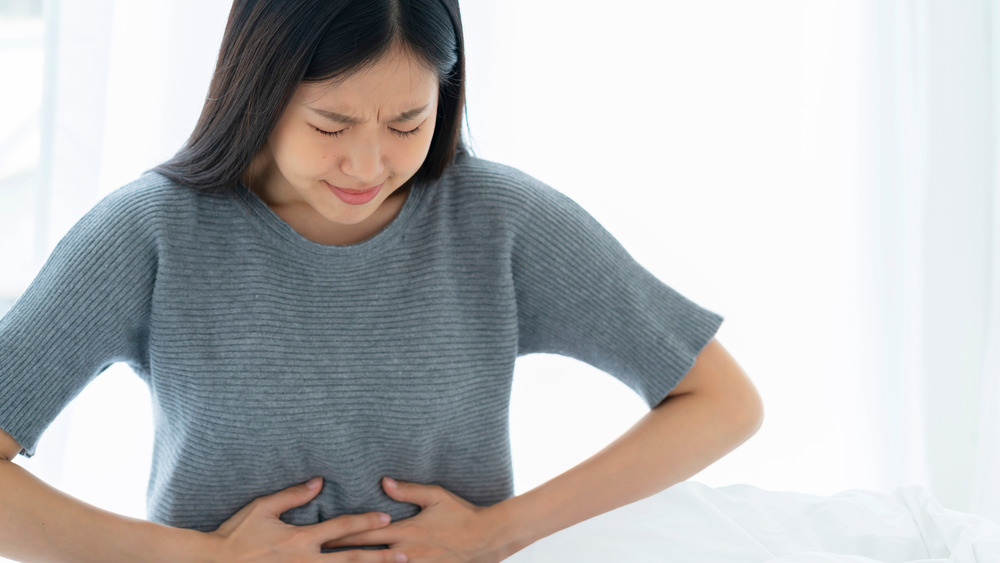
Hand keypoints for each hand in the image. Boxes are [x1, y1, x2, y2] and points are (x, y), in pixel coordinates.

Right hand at [208, 477, 407, 561]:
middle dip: (379, 558)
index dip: (365, 522)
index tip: (387, 519)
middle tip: (405, 556)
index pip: (340, 528)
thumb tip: (320, 481)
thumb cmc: (235, 534)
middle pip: (350, 559)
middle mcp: (305, 561)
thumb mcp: (263, 508)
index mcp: (300, 538)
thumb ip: (293, 495)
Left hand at [324, 478, 512, 562]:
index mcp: (405, 530)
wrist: (487, 539)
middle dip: (340, 557)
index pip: (365, 534)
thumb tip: (384, 482)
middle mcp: (405, 552)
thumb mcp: (436, 496)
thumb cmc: (461, 514)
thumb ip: (408, 490)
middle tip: (316, 557)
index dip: (340, 537)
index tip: (320, 538)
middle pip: (365, 556)